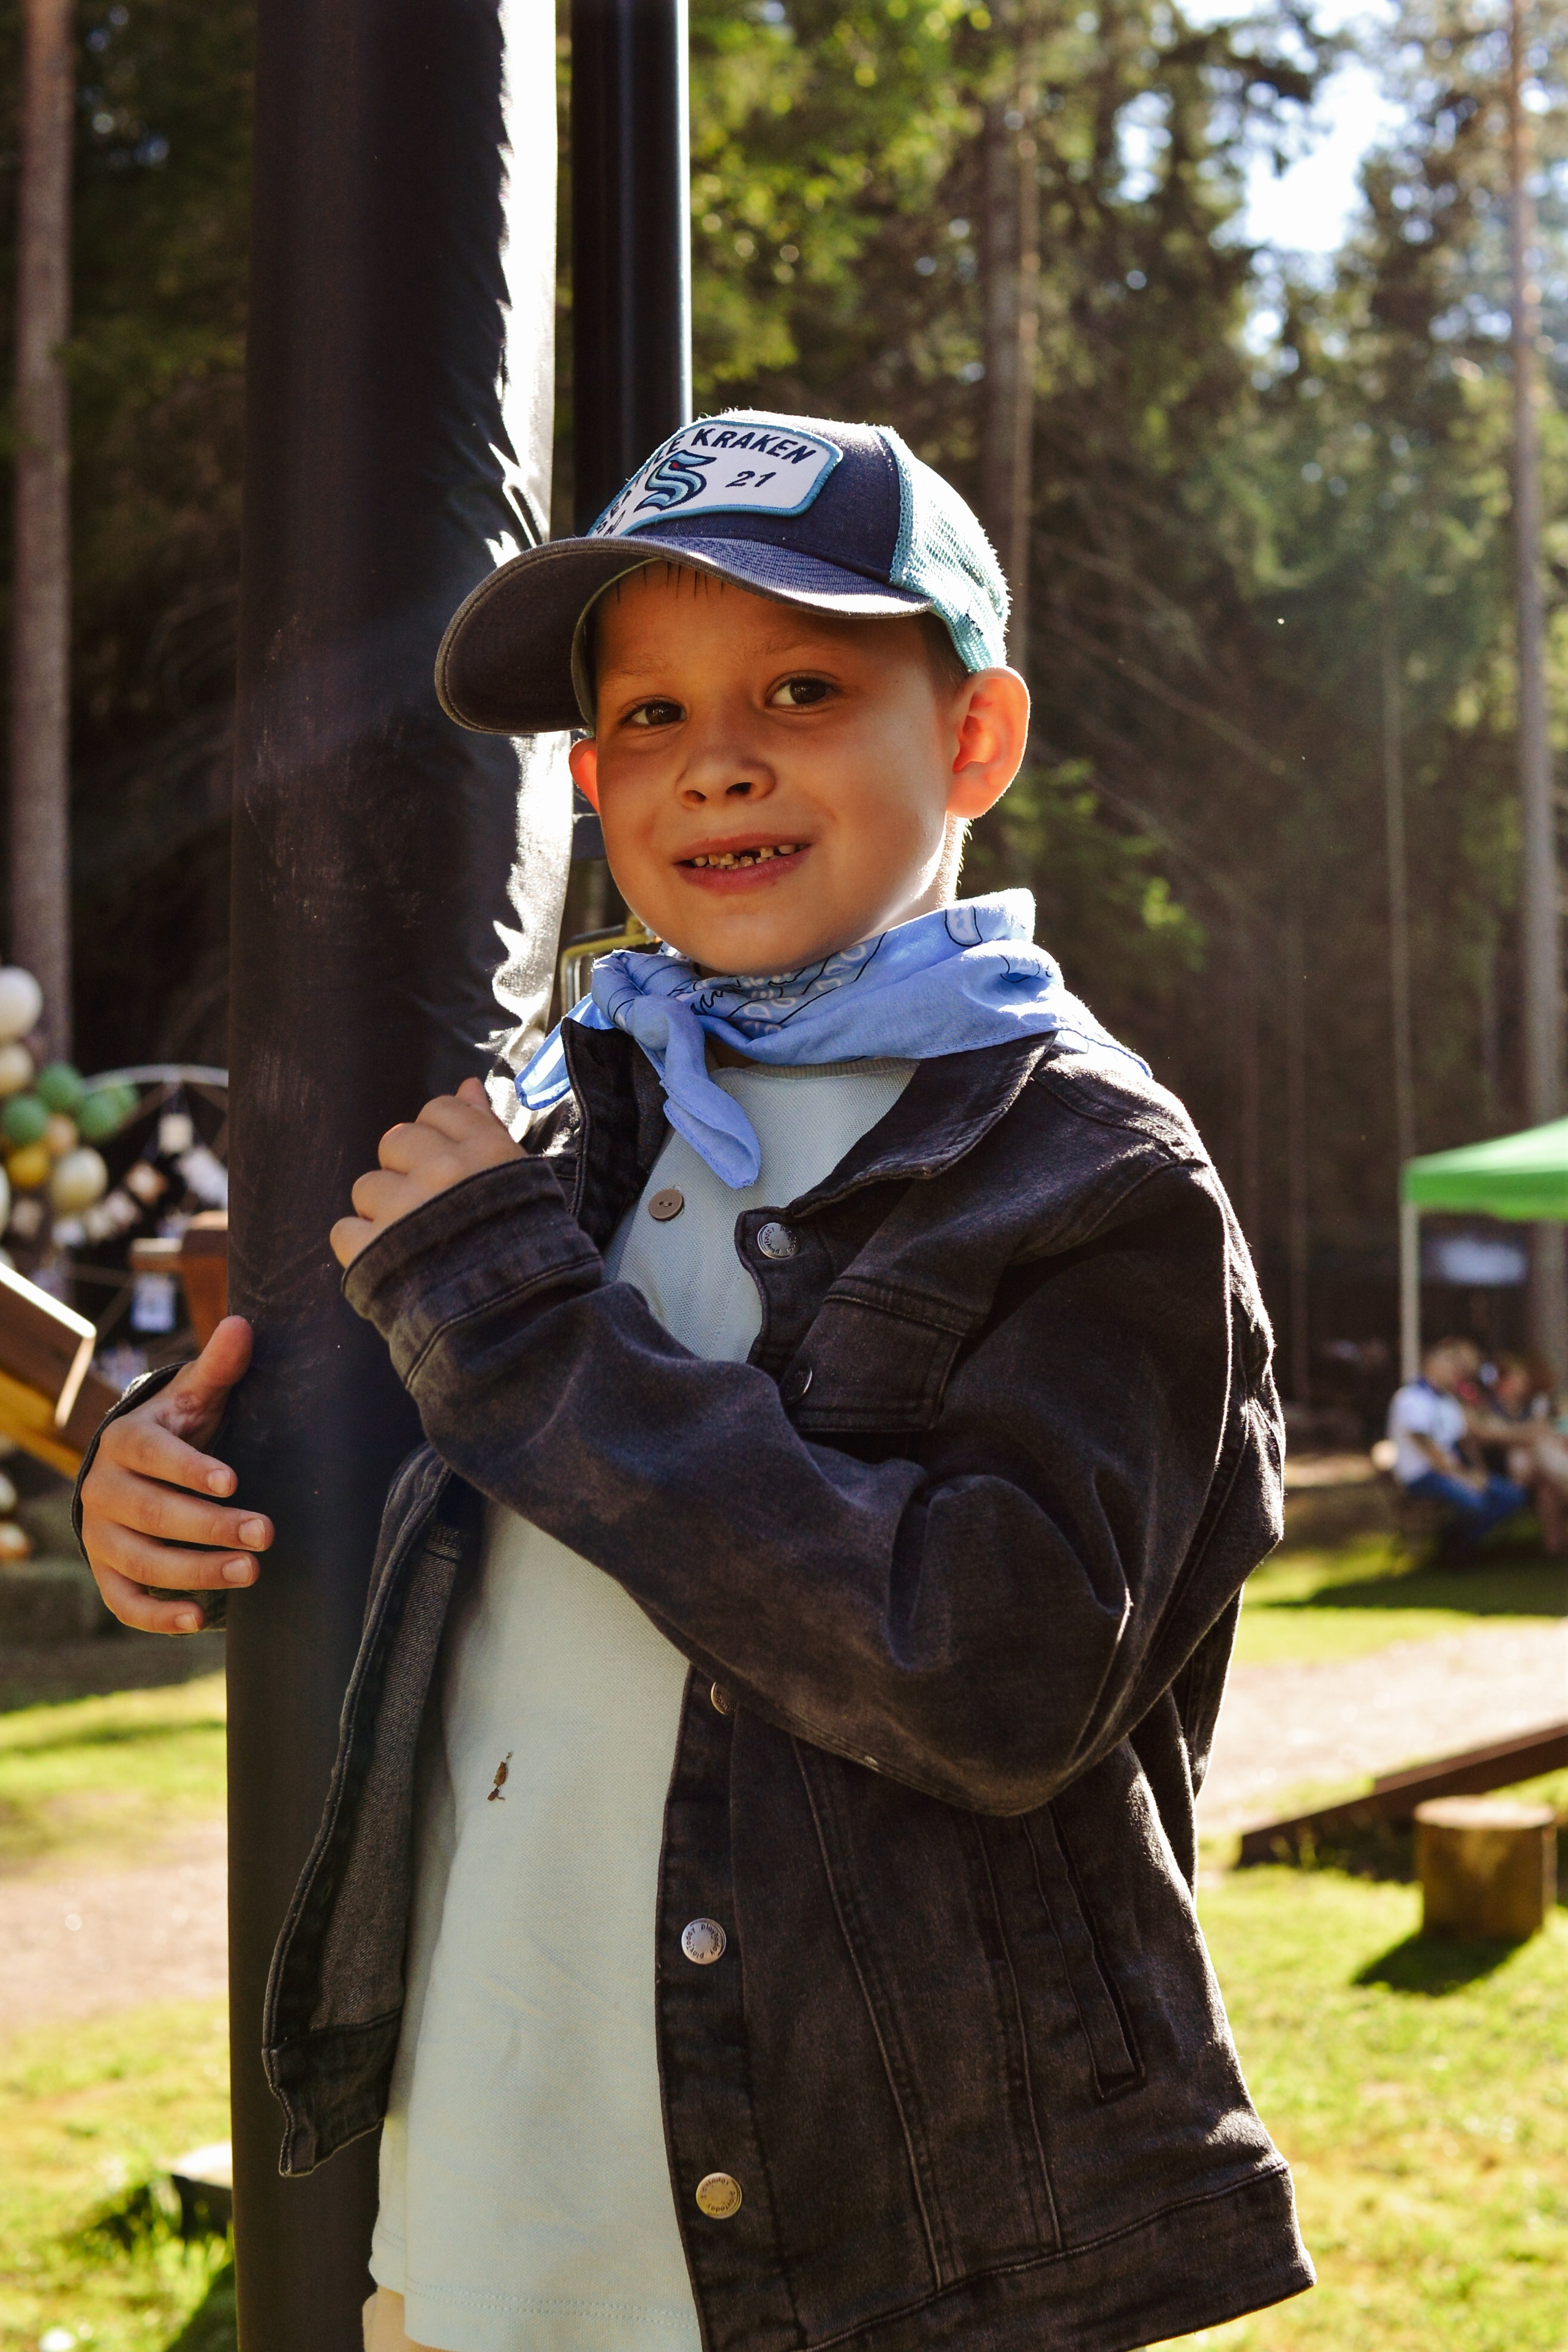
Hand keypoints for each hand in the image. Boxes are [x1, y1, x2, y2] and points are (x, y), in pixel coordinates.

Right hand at [78, 1315, 269, 1634]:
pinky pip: (124, 1603)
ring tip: (251, 1571)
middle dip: (210, 1526)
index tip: (233, 1480)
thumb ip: (219, 1367)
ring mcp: (101, 1536)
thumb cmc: (179, 1429)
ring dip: (195, 1571)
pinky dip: (157, 1616)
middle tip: (266, 1533)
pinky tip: (199, 1619)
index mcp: (127, 1441)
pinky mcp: (106, 1573)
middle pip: (153, 1513)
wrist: (136, 1470)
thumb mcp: (196, 1396)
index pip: (155, 1455)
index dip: (191, 1468)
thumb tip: (241, 1324)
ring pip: (142, 1561)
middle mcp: (104, 1490)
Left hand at [330, 1077, 520, 1268]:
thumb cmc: (528, 1254)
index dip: (437, 1137)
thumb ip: (488, 1130)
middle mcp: (443, 1171)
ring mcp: (405, 1209)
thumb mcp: (522, 1184)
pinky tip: (390, 1264)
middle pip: (397, 1141)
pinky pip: (344, 1230)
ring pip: (367, 1186)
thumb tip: (466, 1085)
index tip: (446, 1165)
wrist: (517, 1328)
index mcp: (486, 1152)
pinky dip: (362, 1249)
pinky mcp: (372, 1248)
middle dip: (407, 1171)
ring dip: (384, 1213)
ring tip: (414, 1245)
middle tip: (430, 1209)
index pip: (440, 1111)